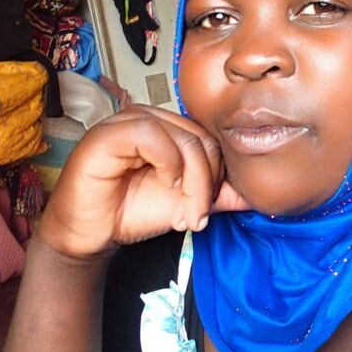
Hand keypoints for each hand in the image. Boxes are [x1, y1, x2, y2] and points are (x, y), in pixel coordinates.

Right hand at [39, 104, 248, 257]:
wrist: (93, 233)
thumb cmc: (133, 211)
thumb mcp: (189, 202)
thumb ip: (221, 195)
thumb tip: (258, 195)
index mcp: (170, 128)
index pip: (213, 140)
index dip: (217, 176)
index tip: (205, 211)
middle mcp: (152, 118)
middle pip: (203, 140)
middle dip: (206, 185)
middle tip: (194, 215)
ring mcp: (129, 121)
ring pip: (184, 138)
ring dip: (191, 182)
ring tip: (182, 211)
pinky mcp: (108, 133)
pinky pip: (151, 134)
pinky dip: (166, 163)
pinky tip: (163, 184)